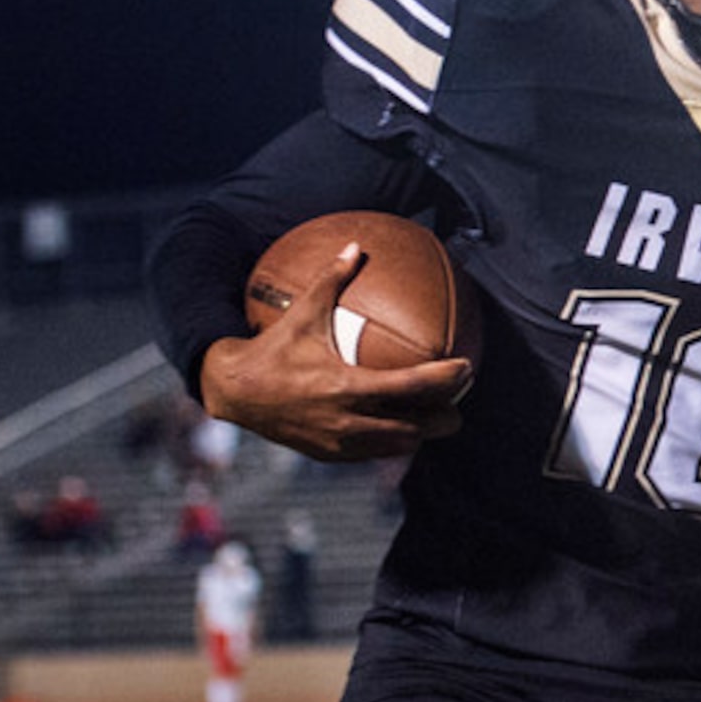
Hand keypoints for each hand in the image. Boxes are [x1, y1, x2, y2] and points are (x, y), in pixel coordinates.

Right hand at [200, 245, 472, 460]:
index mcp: (347, 385)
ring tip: (433, 416)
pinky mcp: (331, 456)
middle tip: (456, 401)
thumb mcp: (302, 312)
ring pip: (399, 446)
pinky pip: (374, 454)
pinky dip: (390, 442)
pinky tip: (398, 427)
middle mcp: (348, 420)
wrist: (233, 392)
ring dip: (419, 432)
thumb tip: (355, 245)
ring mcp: (340, 443)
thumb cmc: (272, 349)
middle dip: (444, 416)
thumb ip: (331, 279)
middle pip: (418, 427)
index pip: (413, 386)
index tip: (467, 367)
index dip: (446, 379)